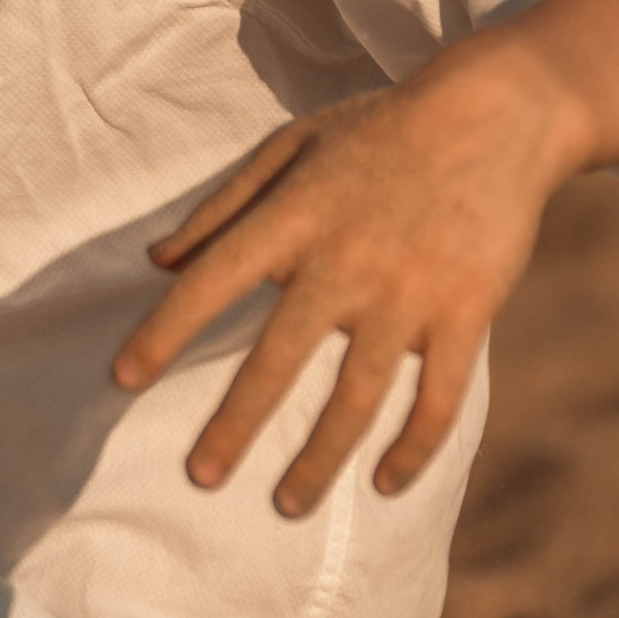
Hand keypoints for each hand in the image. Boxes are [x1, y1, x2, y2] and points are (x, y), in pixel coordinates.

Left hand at [111, 52, 572, 516]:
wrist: (498, 113)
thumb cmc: (380, 129)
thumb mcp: (292, 146)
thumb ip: (223, 207)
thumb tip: (157, 261)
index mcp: (295, 217)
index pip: (212, 282)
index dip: (163, 332)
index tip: (120, 379)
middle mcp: (346, 261)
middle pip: (279, 359)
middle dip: (235, 424)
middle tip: (200, 477)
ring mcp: (410, 293)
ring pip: (357, 398)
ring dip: (321, 460)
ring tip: (288, 505)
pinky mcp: (466, 311)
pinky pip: (438, 398)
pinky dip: (412, 449)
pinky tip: (385, 483)